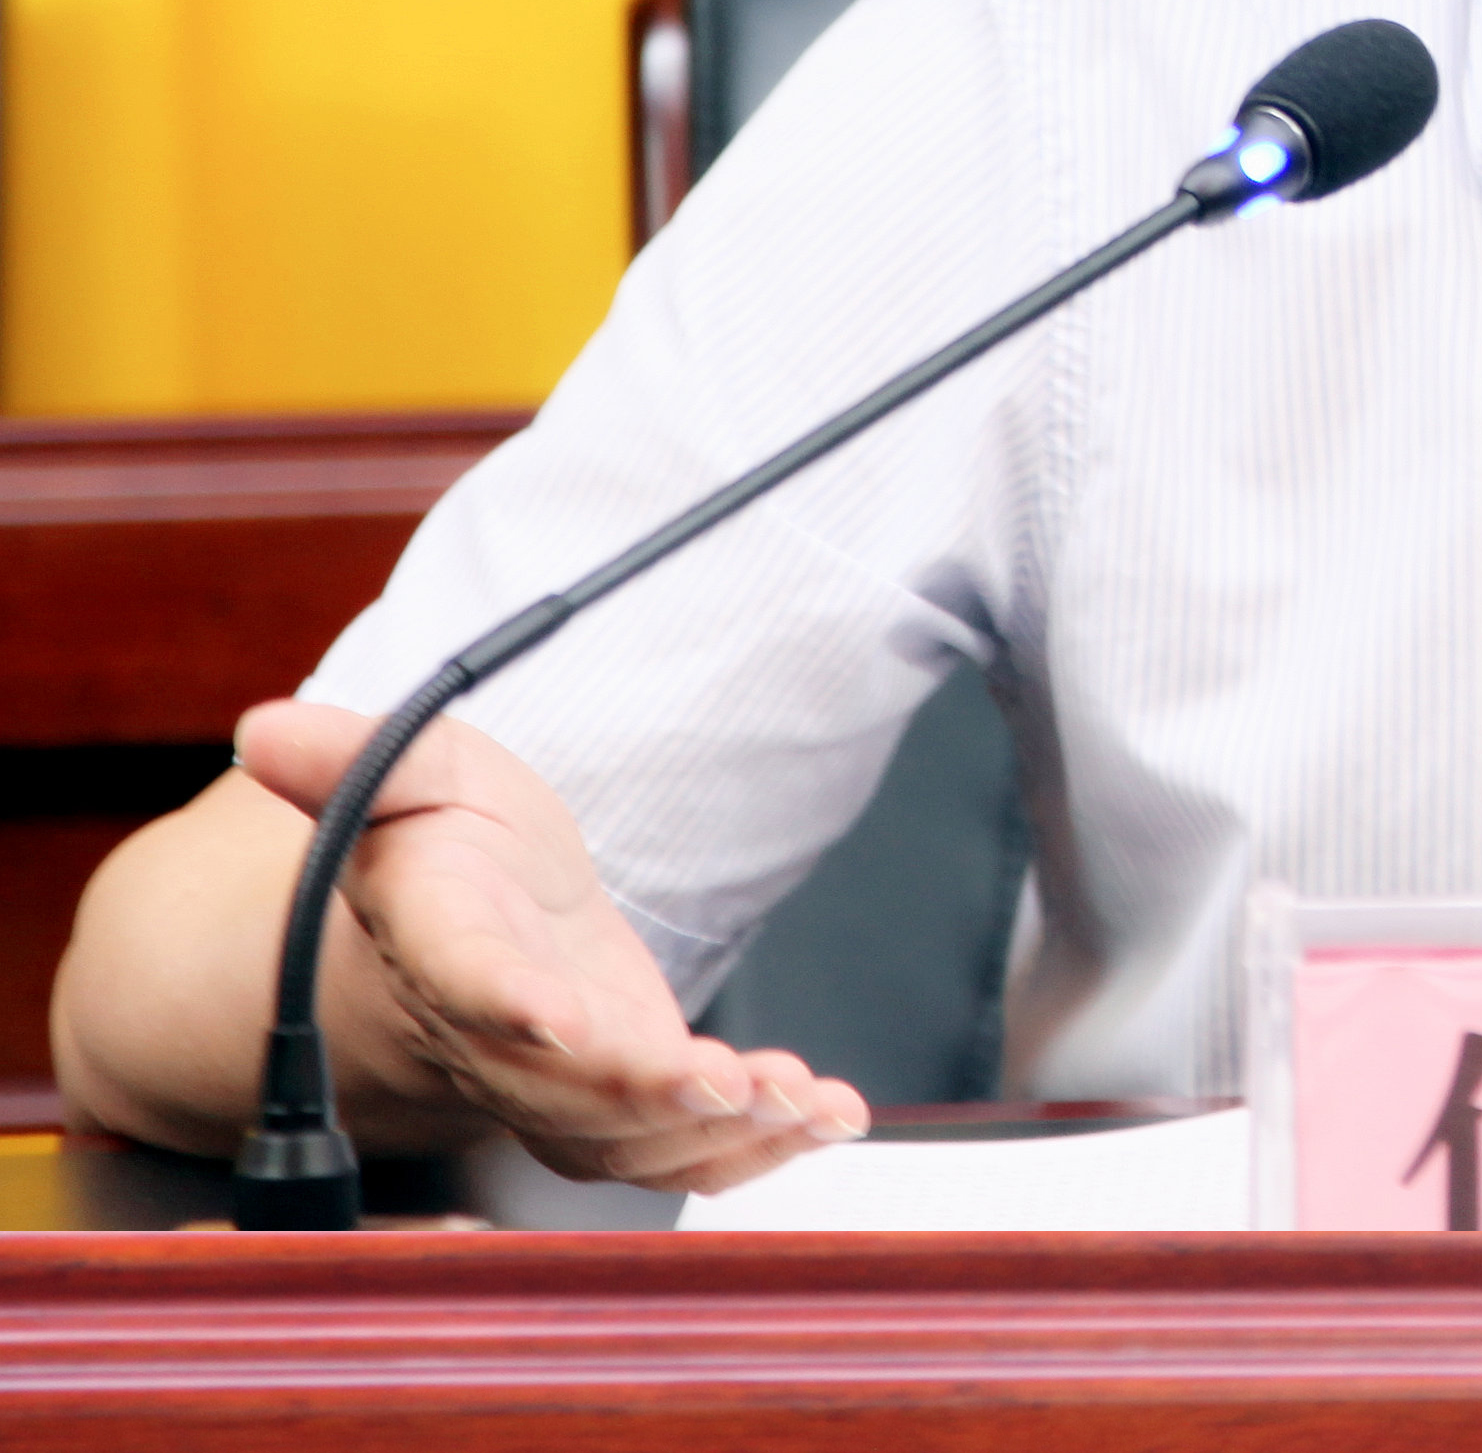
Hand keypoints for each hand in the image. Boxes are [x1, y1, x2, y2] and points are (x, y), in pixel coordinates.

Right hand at [236, 699, 869, 1193]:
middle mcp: (497, 1035)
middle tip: (725, 1078)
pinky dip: (756, 1143)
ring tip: (801, 1102)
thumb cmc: (442, 842)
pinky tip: (825, 1113)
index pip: (466, 983)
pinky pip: (678, 1143)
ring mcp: (559, 1081)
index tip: (556, 1016)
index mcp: (443, 945)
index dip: (509, 1007)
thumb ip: (354, 757)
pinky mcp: (623, 1095)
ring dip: (720, 1131)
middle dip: (643, 1094)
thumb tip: (264, 730)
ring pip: (627, 1138)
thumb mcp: (410, 772)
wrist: (469, 909)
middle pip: (561, 1088)